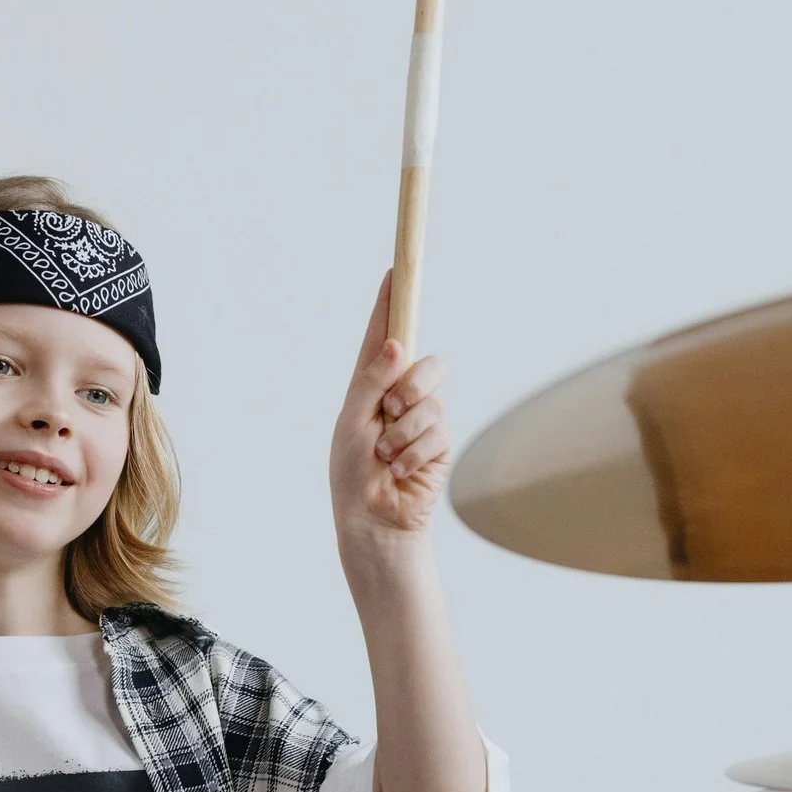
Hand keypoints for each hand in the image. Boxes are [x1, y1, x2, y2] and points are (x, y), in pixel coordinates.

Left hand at [331, 272, 450, 548]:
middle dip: (411, 383)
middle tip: (391, 410)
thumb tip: (395, 344)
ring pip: (432, 399)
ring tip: (386, 454)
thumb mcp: (352, 423)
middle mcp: (398, 396)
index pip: (383, 336)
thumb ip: (372, 382)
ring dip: (405, 429)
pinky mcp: (439, 443)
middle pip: (424, 362)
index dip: (390, 304)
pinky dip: (414, 450)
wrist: (374, 521)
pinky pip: (438, 430)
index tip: (395, 271)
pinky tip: (399, 469)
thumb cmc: (352, 473)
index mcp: (369, 385)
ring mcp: (421, 419)